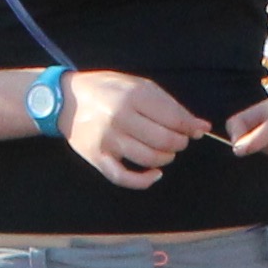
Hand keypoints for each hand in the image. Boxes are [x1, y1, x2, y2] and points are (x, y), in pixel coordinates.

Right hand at [57, 69, 205, 189]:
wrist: (66, 99)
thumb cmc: (108, 90)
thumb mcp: (139, 86)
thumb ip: (170, 106)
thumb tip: (201, 127)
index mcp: (134, 95)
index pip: (174, 119)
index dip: (190, 128)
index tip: (194, 131)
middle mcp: (121, 117)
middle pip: (165, 141)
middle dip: (179, 144)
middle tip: (177, 141)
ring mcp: (108, 140)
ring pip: (149, 159)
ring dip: (165, 159)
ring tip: (164, 152)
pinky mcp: (97, 157)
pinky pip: (124, 178)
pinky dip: (144, 181)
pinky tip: (154, 174)